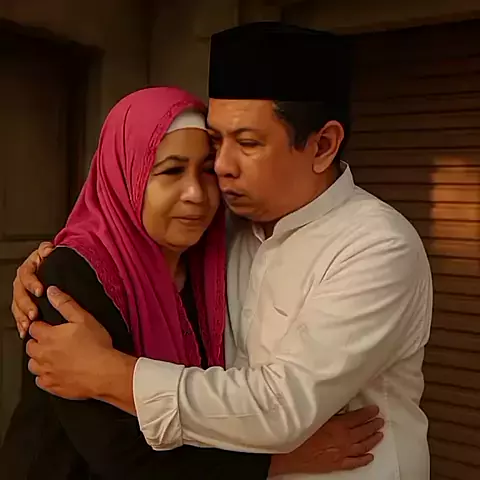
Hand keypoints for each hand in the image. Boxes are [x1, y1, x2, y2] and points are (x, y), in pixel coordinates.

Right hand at [12, 241, 54, 337]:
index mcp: (29, 267)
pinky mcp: (24, 305)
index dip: (32, 283)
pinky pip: (19, 315)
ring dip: (22, 316)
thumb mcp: (51, 253)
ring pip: (17, 306)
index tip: (40, 291)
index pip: (26, 274)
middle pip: (19, 293)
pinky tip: (24, 330)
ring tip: (28, 324)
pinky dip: (21, 323)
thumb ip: (47, 250)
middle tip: (34, 313)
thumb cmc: (54, 261)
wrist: (57, 267)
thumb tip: (48, 249)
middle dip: (26, 304)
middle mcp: (23, 281)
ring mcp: (22, 293)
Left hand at [27, 286, 113, 398]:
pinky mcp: (51, 386)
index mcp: (48, 336)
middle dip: (39, 342)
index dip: (43, 325)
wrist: (105, 372)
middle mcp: (42, 355)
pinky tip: (59, 370)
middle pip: (30, 346)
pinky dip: (46, 375)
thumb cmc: (96, 346)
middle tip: (55, 341)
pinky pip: (40, 380)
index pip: (34, 327)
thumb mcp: (84, 318)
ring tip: (56, 356)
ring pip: (33, 364)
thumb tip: (52, 292)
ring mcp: (46, 372)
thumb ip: (65, 304)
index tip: (50, 327)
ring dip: (40, 359)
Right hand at [269, 405, 383, 475]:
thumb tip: (340, 406)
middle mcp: (344, 439)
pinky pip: (355, 462)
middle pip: (363, 431)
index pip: (358, 417)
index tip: (375, 409)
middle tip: (380, 421)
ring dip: (372, 440)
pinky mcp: (338, 464)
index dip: (368, 413)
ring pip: (363, 446)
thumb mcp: (316, 415)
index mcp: (339, 425)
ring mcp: (342, 453)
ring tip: (379, 435)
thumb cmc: (300, 432)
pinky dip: (364, 459)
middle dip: (373, 425)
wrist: (290, 453)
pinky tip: (370, 456)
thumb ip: (330, 411)